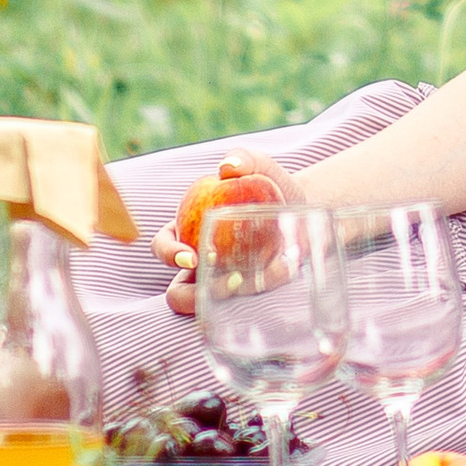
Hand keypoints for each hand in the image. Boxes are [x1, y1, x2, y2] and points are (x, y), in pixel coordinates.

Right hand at [150, 157, 306, 317]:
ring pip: (205, 306)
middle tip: (217, 275)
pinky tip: (283, 266)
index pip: (163, 246)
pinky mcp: (250, 291)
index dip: (169, 254)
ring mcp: (222, 281)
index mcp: (186, 230)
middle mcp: (199, 262)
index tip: (190, 256)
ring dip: (217, 301)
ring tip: (242, 281)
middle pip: (176, 291)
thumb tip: (228, 166)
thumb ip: (243, 158)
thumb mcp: (258, 166)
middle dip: (189, 294)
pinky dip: (264, 286)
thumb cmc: (269, 182)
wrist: (302, 203)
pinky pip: (248, 300)